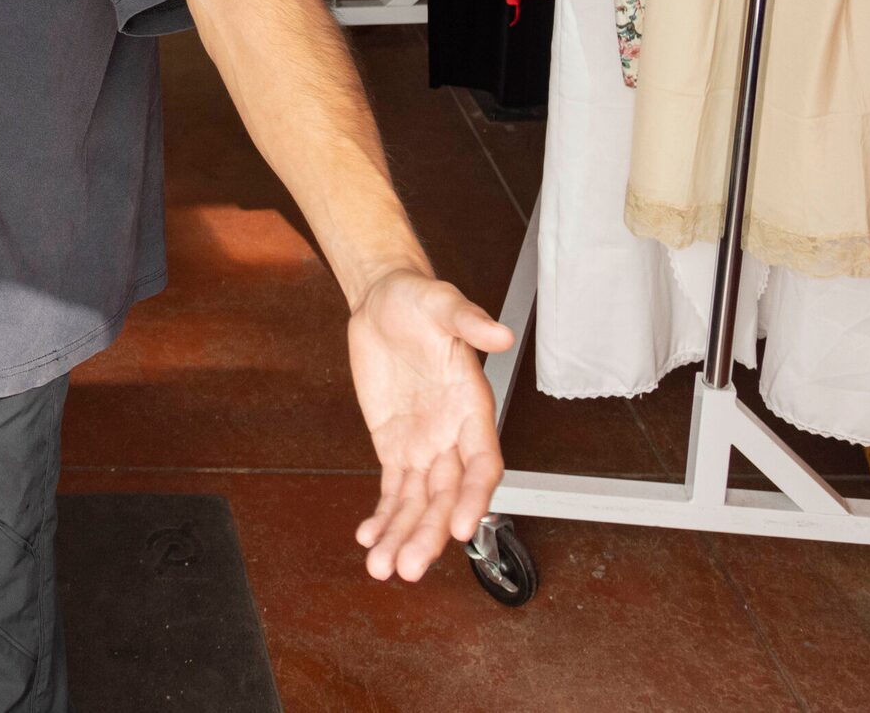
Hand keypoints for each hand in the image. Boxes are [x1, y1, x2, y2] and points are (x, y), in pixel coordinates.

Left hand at [347, 269, 511, 582]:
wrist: (384, 300)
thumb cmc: (419, 300)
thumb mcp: (441, 301)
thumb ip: (468, 320)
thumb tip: (500, 333)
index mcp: (472, 407)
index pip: (482, 464)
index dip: (473, 498)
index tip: (458, 527)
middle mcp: (451, 435)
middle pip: (446, 496)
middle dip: (428, 534)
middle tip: (410, 567)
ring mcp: (423, 444)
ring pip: (417, 502)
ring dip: (403, 536)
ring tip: (384, 569)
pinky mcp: (394, 445)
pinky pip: (392, 489)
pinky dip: (382, 516)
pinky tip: (369, 540)